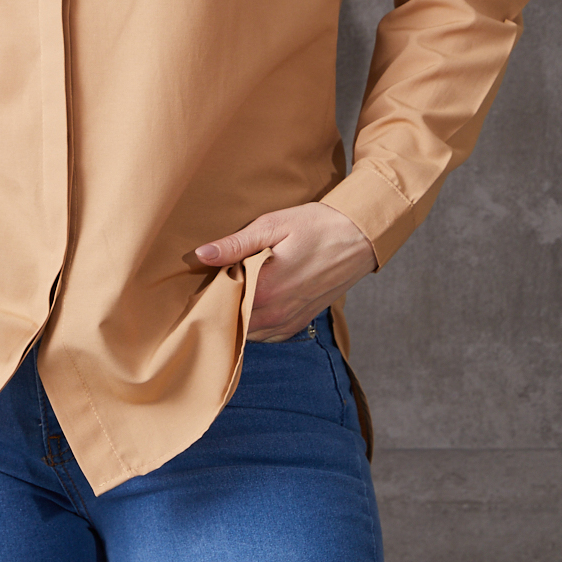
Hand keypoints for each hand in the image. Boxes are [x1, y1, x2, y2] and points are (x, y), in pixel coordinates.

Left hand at [194, 203, 376, 340]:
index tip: (202, 276)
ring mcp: (290, 321)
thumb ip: (236, 244)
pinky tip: (252, 304)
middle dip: (220, 306)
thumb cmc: (316, 226)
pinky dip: (255, 324)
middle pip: (232, 321)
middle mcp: (276, 313)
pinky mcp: (300, 323)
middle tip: (214, 283)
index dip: (208, 290)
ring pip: (248, 333)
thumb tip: (201, 254)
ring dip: (237, 317)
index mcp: (265, 289)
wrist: (360, 237)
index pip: (220, 303)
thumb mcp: (273, 225)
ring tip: (233, 292)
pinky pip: (267, 335)